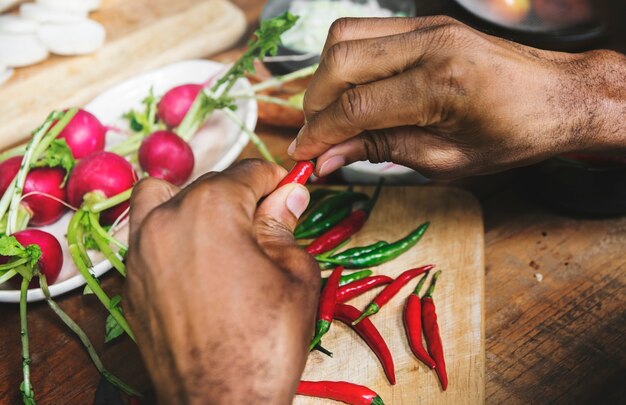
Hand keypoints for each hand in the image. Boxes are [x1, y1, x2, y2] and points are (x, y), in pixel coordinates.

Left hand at [123, 160, 318, 403]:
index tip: (289, 190)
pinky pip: (147, 235)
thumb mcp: (295, 274)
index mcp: (211, 208)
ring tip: (221, 231)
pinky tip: (198, 262)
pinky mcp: (130, 281)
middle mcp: (166, 218)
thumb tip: (288, 196)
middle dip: (242, 195)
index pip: (248, 172)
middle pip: (209, 183)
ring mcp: (141, 250)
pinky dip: (171, 232)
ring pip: (162, 197)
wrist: (221, 402)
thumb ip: (285, 225)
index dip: (276, 180)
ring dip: (193, 201)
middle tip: (268, 223)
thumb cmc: (265, 342)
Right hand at [289, 17, 625, 178]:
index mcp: (441, 86)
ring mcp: (427, 26)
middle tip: (314, 137)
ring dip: (325, 77)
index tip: (302, 155)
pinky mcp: (426, 22)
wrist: (556, 96)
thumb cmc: (511, 136)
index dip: (321, 134)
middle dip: (315, 104)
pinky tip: (351, 89)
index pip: (356, 107)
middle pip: (341, 62)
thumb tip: (330, 156)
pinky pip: (366, 31)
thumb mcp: (446, 161)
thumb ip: (382, 152)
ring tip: (329, 114)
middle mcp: (430, 45)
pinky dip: (346, 60)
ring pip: (345, 36)